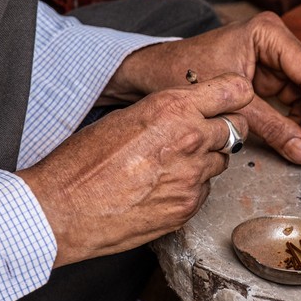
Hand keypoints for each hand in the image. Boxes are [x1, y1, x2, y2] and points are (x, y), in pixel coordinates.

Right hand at [17, 74, 252, 266]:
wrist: (62, 209)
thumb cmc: (83, 161)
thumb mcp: (127, 116)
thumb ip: (167, 112)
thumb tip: (190, 112)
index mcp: (173, 108)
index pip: (235, 91)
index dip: (235, 96)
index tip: (230, 101)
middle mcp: (190, 139)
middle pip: (237, 128)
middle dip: (225, 129)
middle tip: (203, 135)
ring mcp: (193, 176)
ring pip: (222, 161)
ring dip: (206, 160)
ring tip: (171, 165)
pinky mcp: (189, 206)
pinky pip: (205, 190)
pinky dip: (192, 187)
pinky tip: (163, 187)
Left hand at [106, 12, 300, 163]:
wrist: (153, 73)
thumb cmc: (183, 74)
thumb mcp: (232, 104)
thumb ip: (272, 128)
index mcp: (269, 33)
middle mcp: (278, 39)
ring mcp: (276, 55)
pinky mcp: (271, 72)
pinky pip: (297, 94)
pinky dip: (298, 115)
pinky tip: (292, 134)